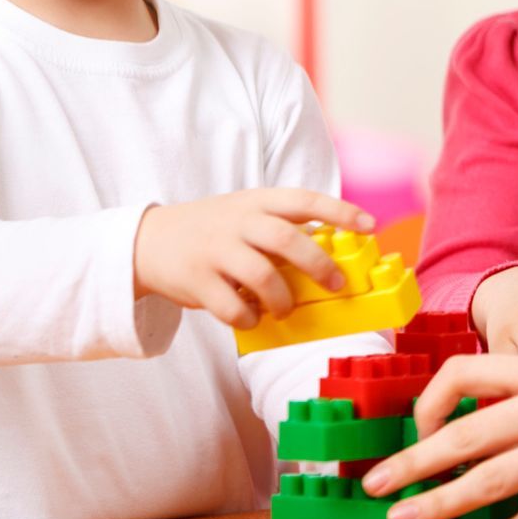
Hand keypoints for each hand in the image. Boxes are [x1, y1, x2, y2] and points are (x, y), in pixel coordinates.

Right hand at [132, 189, 371, 327]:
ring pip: (261, 276)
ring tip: (287, 309)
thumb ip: (282, 226)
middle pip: (286, 239)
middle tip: (336, 284)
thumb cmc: (214, 229)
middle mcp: (238, 222)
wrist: (148, 240)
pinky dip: (248, 318)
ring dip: (283, 299)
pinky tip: (252, 318)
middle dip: (318, 264)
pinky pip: (231, 306)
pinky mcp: (196, 281)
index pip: (305, 200)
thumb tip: (333, 250)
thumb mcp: (247, 213)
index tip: (370, 225)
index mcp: (257, 202)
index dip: (340, 211)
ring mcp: (215, 251)